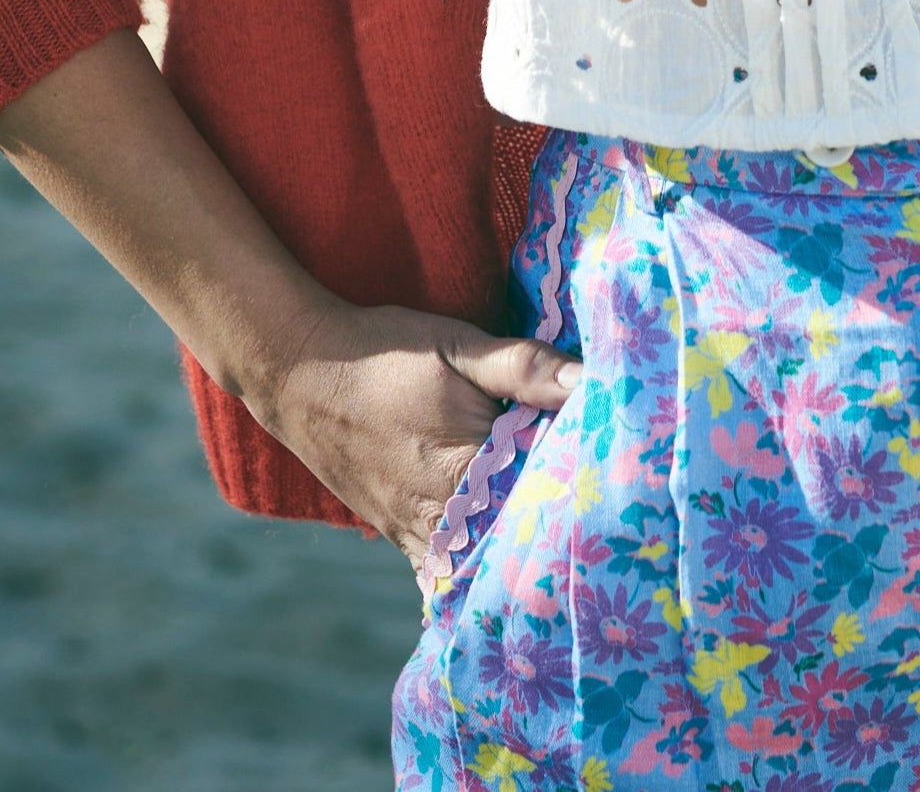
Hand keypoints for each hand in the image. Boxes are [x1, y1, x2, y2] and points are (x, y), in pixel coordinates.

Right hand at [253, 293, 581, 570]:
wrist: (301, 372)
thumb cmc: (386, 353)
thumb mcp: (457, 347)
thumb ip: (524, 369)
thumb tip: (591, 381)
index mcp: (465, 470)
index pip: (545, 500)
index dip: (584, 492)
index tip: (618, 485)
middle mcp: (442, 517)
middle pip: (518, 541)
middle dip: (558, 530)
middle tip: (604, 522)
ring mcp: (417, 534)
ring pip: (483, 565)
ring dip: (518, 554)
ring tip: (563, 544)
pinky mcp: (400, 537)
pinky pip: (446, 572)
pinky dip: (474, 571)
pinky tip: (502, 565)